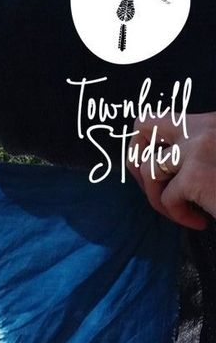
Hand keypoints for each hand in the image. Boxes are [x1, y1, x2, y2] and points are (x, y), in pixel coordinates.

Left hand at [126, 111, 215, 230]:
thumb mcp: (215, 158)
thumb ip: (195, 153)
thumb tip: (153, 163)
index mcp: (210, 121)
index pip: (159, 120)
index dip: (147, 146)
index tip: (157, 172)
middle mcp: (203, 128)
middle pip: (142, 126)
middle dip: (136, 157)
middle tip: (152, 184)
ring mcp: (198, 148)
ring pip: (149, 169)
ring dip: (158, 199)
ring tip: (182, 212)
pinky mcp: (195, 175)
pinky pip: (166, 198)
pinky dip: (179, 216)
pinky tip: (200, 222)